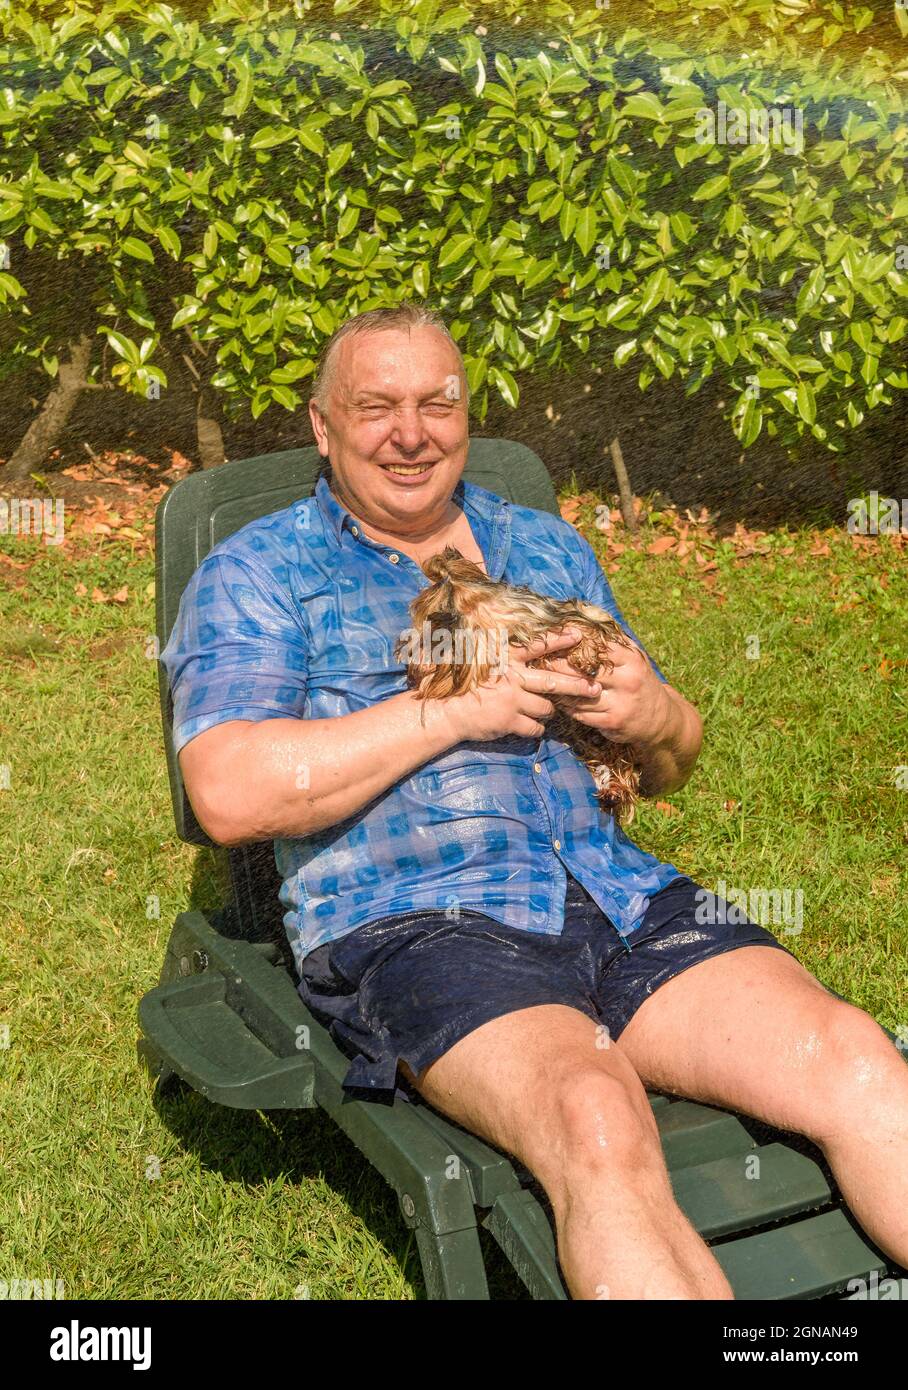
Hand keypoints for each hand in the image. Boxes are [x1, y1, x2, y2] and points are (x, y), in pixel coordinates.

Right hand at [441, 627, 601, 742]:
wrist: (447, 711)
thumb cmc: (463, 685)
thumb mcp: (481, 661)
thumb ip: (504, 657)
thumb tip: (522, 651)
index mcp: (506, 659)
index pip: (537, 647)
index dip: (559, 640)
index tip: (578, 635)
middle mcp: (513, 678)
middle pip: (554, 682)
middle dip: (577, 686)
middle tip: (595, 688)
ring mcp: (513, 701)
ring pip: (547, 708)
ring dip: (548, 710)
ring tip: (542, 708)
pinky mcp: (510, 722)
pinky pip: (536, 727)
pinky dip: (536, 728)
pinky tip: (530, 725)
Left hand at [544, 638, 672, 746]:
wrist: (659, 718)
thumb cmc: (639, 681)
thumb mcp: (634, 658)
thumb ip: (613, 641)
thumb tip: (586, 617)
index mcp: (632, 660)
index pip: (597, 647)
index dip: (573, 644)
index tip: (554, 641)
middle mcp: (627, 681)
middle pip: (584, 671)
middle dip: (558, 665)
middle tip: (539, 660)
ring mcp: (620, 703)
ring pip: (579, 694)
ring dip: (558, 688)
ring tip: (541, 680)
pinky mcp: (612, 722)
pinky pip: (581, 713)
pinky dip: (566, 706)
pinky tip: (556, 699)